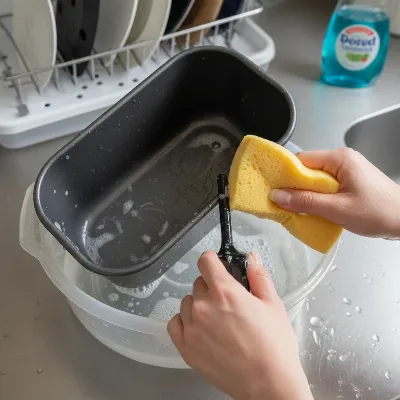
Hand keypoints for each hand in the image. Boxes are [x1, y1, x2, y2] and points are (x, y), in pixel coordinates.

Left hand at [167, 251, 312, 399]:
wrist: (267, 384)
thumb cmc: (274, 345)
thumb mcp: (273, 305)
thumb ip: (259, 277)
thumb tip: (251, 258)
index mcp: (225, 291)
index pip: (205, 261)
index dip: (212, 259)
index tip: (216, 264)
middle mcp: (203, 306)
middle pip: (199, 282)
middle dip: (211, 286)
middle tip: (227, 302)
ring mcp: (191, 326)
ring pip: (187, 302)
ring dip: (199, 304)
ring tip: (216, 319)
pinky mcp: (185, 346)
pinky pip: (175, 322)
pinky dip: (185, 321)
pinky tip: (200, 329)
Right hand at [269, 148, 399, 238]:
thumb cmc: (377, 212)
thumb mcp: (337, 209)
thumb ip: (305, 201)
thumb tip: (276, 195)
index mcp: (339, 159)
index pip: (302, 159)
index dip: (285, 174)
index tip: (272, 188)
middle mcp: (341, 160)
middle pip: (307, 169)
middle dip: (293, 187)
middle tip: (280, 203)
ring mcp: (346, 172)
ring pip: (315, 180)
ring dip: (305, 194)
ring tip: (294, 209)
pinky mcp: (349, 183)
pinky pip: (325, 187)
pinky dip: (316, 198)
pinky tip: (310, 210)